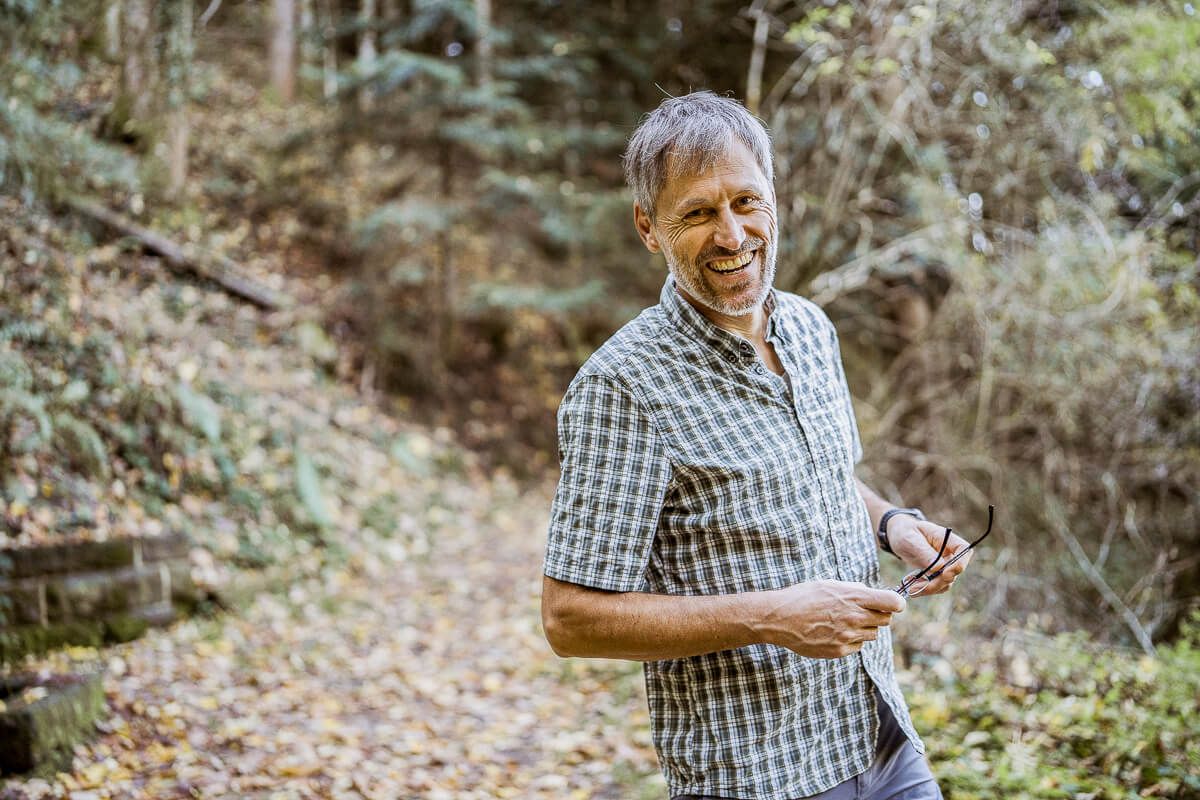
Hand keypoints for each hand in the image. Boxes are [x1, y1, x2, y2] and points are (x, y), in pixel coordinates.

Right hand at [756, 580, 905, 658]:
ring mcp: (848, 636)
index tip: (893, 604)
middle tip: (863, 612)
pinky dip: (851, 640)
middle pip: (886, 620)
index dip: (896, 603)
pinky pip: (857, 646)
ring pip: (872, 634)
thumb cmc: (803, 597)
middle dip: (879, 615)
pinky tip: (833, 632)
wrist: (780, 619)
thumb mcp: (829, 585)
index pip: (893, 602)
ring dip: (864, 628)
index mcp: (854, 597)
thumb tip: (872, 594)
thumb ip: (854, 590)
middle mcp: (855, 617)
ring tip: (843, 622)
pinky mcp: (840, 651)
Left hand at [887, 516, 971, 596]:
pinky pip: (937, 586)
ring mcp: (946, 565)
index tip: (945, 574)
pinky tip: (911, 587)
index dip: (959, 564)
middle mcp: (950, 553)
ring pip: (946, 583)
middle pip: (955, 572)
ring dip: (929, 589)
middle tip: (916, 587)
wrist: (900, 536)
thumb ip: (924, 551)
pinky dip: (925, 590)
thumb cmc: (906, 532)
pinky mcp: (938, 574)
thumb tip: (939, 567)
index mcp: (947, 539)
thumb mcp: (910, 539)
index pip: (964, 550)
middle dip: (938, 582)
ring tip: (910, 588)